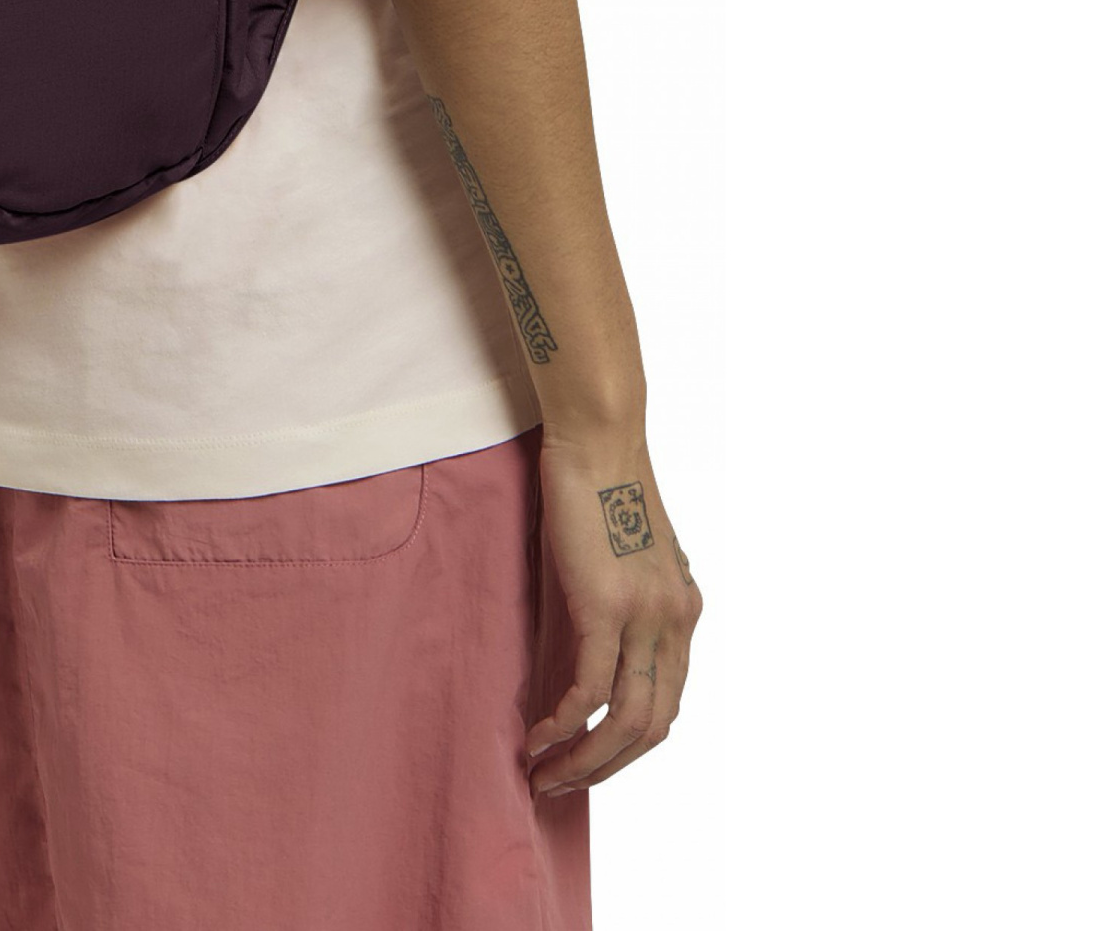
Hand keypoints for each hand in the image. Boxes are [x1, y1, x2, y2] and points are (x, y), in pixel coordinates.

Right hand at [526, 428, 701, 793]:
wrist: (599, 434)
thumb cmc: (599, 482)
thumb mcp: (621, 555)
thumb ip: (618, 605)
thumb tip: (594, 650)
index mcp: (682, 609)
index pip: (665, 703)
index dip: (625, 744)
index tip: (586, 759)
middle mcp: (676, 621)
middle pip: (652, 727)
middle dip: (605, 768)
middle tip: (561, 785)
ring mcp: (648, 617)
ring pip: (626, 722)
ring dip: (585, 762)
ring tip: (544, 776)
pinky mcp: (609, 606)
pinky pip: (591, 690)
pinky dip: (564, 724)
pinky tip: (538, 736)